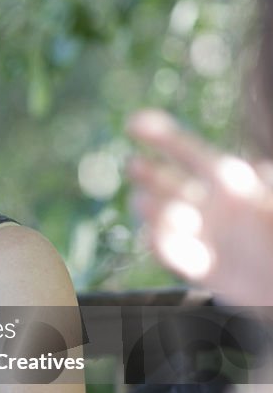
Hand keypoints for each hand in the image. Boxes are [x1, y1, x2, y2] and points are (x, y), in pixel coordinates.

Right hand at [127, 109, 272, 305]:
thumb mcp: (272, 205)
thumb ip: (262, 185)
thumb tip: (256, 169)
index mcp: (232, 181)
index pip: (188, 151)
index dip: (160, 136)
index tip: (133, 123)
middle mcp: (211, 205)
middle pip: (167, 183)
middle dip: (148, 173)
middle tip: (134, 166)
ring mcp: (203, 236)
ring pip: (163, 216)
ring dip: (153, 209)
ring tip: (153, 206)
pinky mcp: (200, 268)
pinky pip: (171, 253)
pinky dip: (160, 244)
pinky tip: (157, 237)